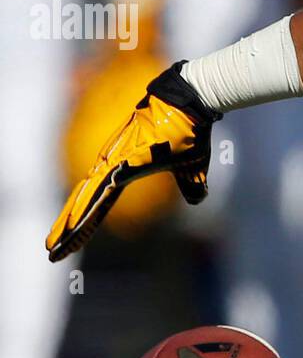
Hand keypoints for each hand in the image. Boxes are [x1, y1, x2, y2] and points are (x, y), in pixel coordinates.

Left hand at [46, 63, 220, 261]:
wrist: (190, 104)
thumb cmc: (190, 131)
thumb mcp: (192, 168)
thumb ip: (191, 185)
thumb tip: (197, 199)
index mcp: (124, 169)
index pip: (99, 202)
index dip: (84, 223)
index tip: (69, 242)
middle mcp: (112, 164)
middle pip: (84, 203)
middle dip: (67, 230)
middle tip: (50, 253)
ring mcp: (115, 160)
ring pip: (85, 199)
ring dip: (69, 224)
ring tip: (53, 246)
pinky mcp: (123, 157)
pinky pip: (101, 189)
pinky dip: (84, 210)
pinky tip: (72, 226)